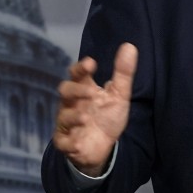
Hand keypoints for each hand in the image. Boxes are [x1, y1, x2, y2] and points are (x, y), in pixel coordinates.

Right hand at [53, 43, 137, 175]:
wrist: (104, 147)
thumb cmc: (107, 117)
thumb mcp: (119, 95)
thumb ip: (123, 73)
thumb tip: (130, 46)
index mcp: (84, 89)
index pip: (77, 74)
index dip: (81, 68)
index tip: (91, 63)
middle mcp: (71, 104)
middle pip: (65, 91)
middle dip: (76, 90)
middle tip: (91, 93)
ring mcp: (67, 123)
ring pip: (63, 116)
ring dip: (73, 116)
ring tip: (86, 117)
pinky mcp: (65, 142)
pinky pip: (62, 141)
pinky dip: (69, 142)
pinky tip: (78, 142)